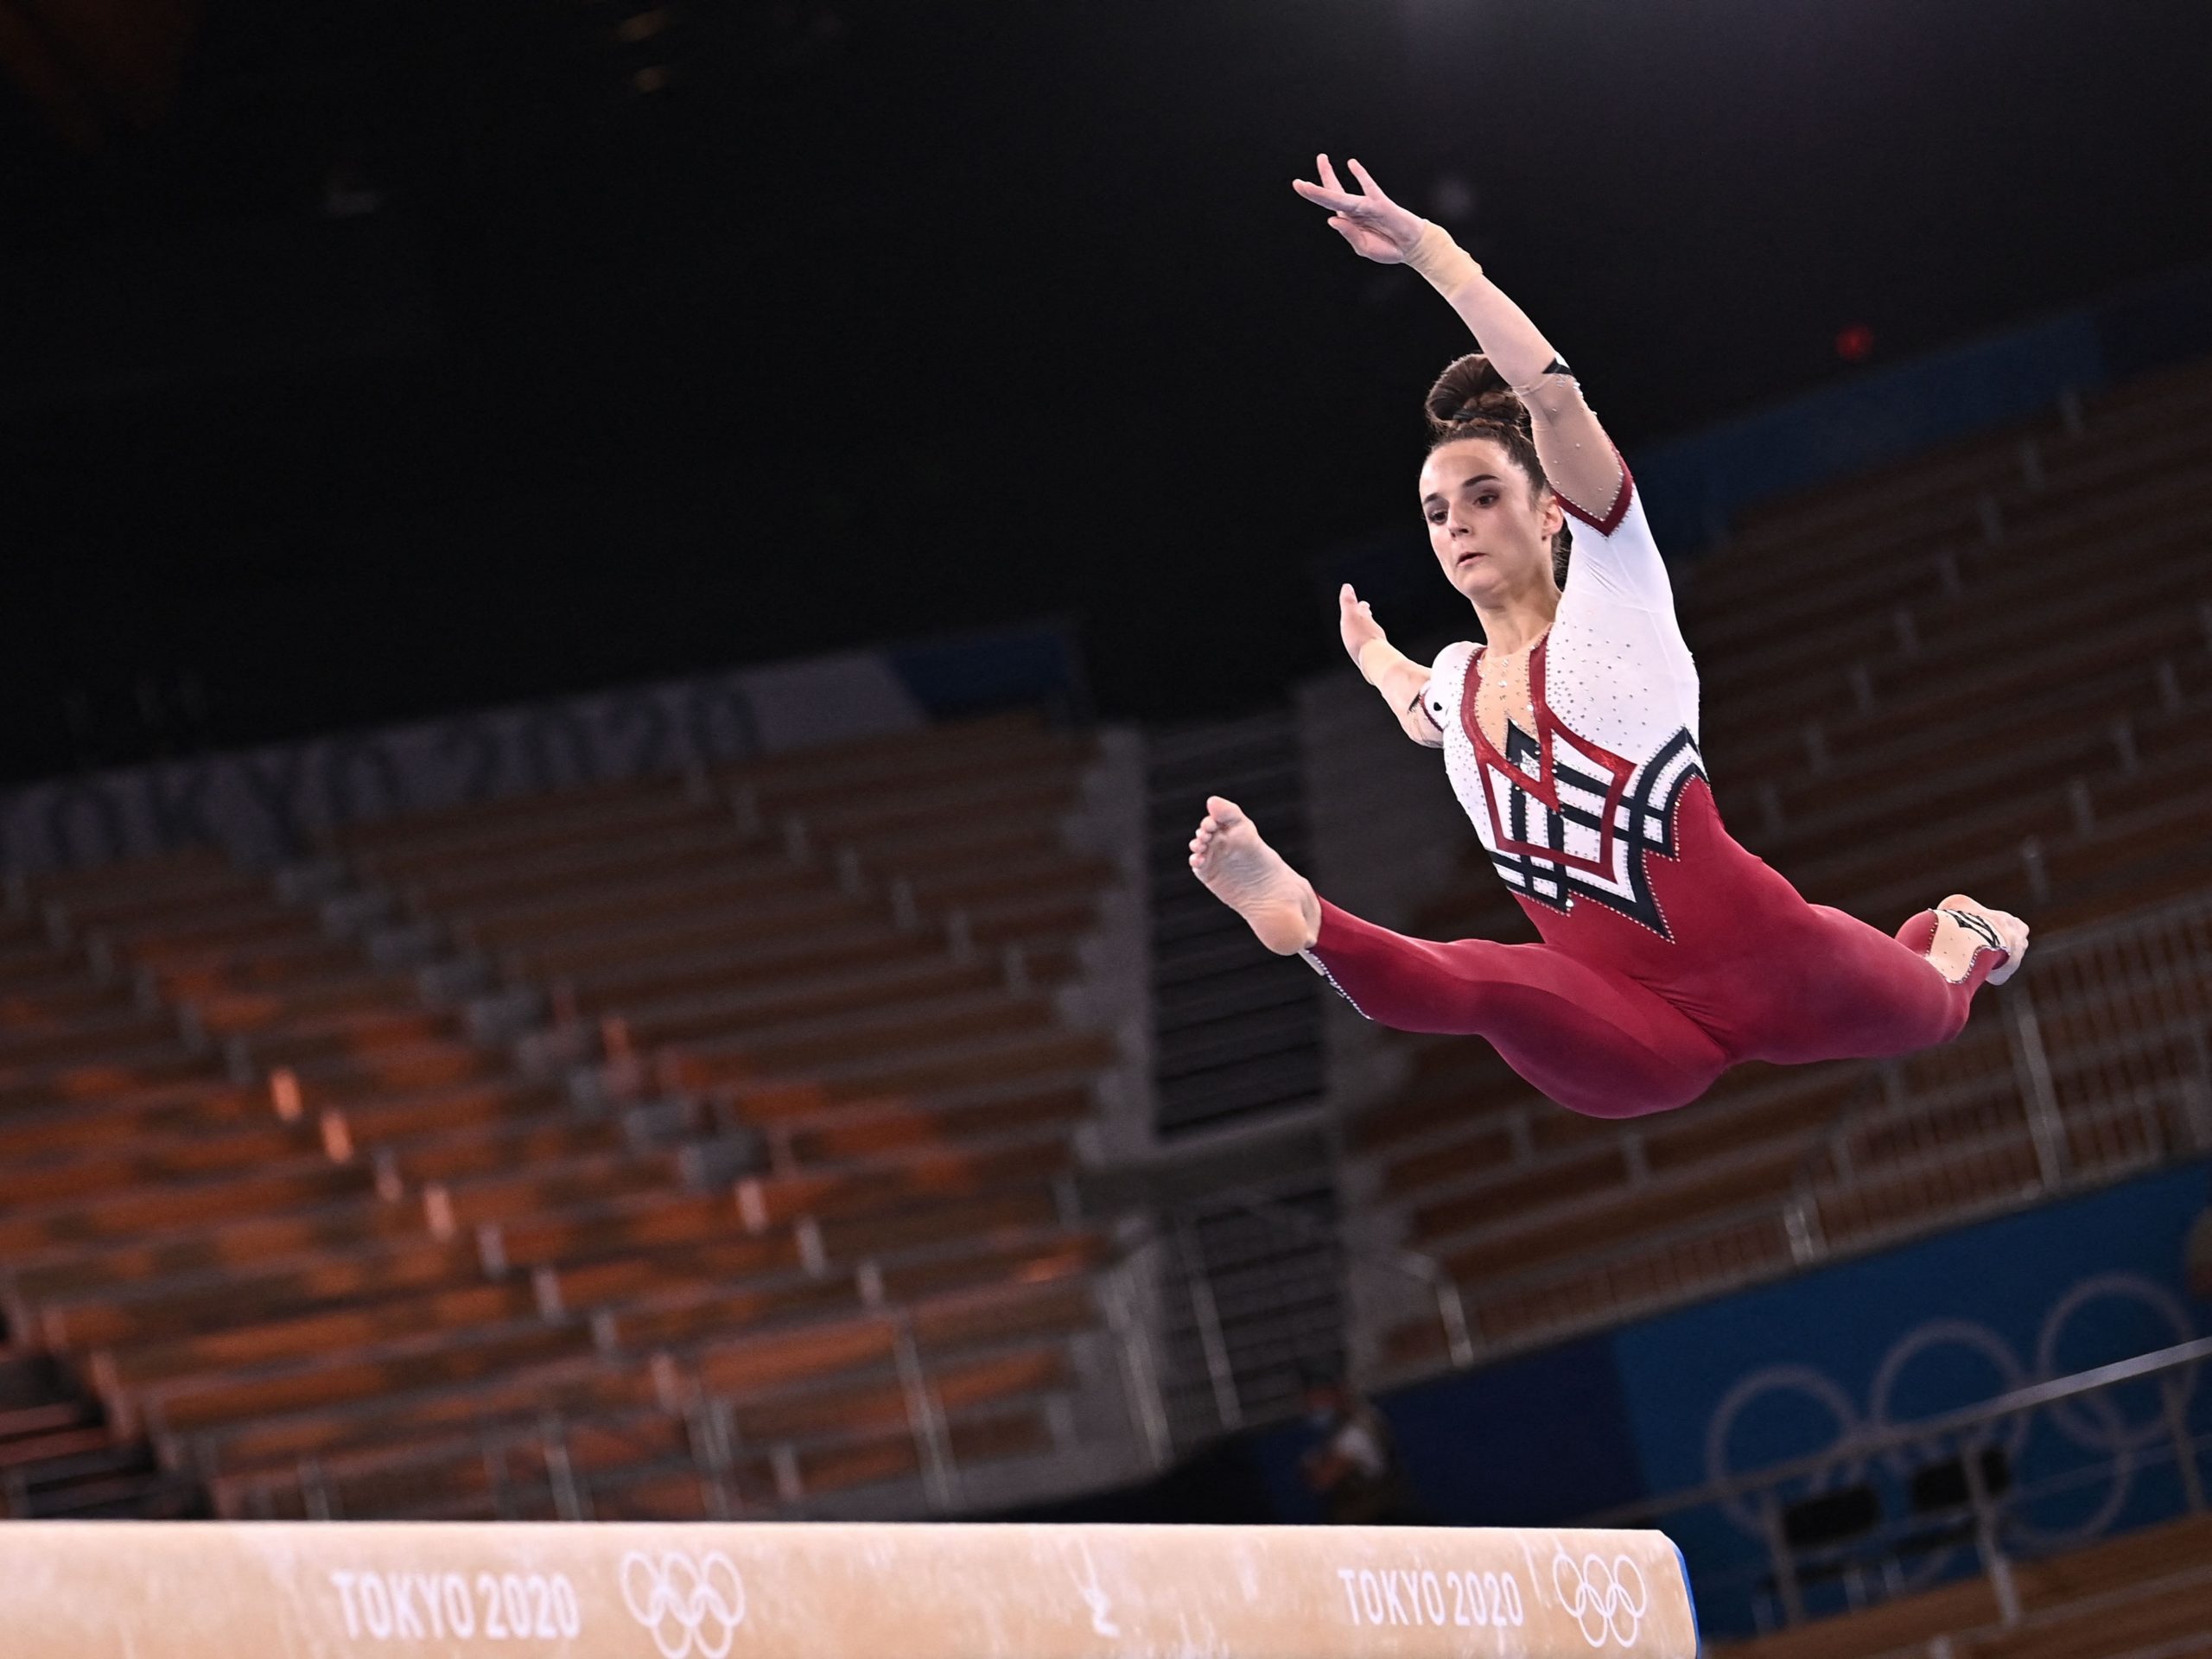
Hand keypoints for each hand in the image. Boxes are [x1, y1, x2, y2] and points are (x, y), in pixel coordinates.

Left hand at [1291, 155, 1423, 264]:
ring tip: (1321, 161)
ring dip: (1330, 180)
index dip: (1314, 194)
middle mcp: (1354, 210)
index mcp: (1348, 220)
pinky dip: (1361, 177)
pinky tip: (1352, 164)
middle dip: (1315, 186)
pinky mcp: (1381, 205)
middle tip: (1298, 181)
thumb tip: (1332, 219)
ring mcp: (1367, 205)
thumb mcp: (1363, 247)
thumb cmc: (1387, 247)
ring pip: (1344, 194)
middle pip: (1332, 193)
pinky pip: (1370, 188)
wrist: (1410, 248)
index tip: (1299, 184)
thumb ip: (1349, 234)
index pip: (1329, 203)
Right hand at [1338, 583, 1386, 671]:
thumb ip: (1348, 602)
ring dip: (1369, 632)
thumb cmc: (1360, 638)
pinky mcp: (1377, 657)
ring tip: (1366, 633)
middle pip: (1370, 622)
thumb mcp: (1349, 616)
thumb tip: (1347, 586)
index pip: (1363, 610)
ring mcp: (1377, 644)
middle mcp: (1373, 631)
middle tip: (1366, 614)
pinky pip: (1373, 649)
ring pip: (1373, 635)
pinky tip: (1369, 652)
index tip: (1363, 603)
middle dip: (1367, 618)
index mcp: (1366, 620)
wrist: (1374, 660)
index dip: (1361, 606)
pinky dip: (1370, 647)